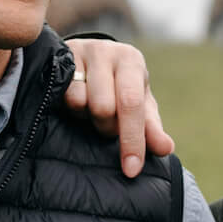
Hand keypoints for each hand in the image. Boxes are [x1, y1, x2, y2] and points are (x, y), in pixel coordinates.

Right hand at [64, 39, 172, 177]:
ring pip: (80, 102)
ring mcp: (78, 53)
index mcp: (131, 61)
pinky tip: (76, 101)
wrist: (87, 58)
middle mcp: (106, 52)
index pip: (132, 104)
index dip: (132, 139)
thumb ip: (151, 128)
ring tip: (90, 109)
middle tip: (107, 124)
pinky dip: (70, 107)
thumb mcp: (139, 105)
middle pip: (104, 107)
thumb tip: (166, 149)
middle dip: (106, 126)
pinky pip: (62, 96)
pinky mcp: (57, 59)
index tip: (131, 169)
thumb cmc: (119, 86)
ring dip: (86, 116)